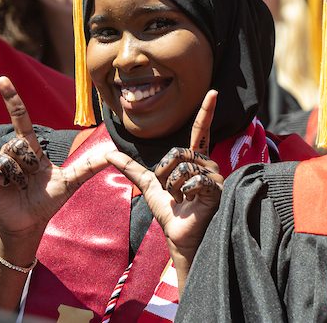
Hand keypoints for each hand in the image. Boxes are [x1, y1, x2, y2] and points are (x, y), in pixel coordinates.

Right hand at [0, 77, 110, 249]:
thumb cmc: (48, 200)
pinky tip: (4, 189)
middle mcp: (11, 150)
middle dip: (29, 164)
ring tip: (19, 187)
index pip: (20, 118)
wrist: (29, 222)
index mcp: (30, 148)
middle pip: (19, 143)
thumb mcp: (71, 181)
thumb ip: (89, 166)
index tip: (3, 79)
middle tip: (31, 180)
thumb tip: (113, 153)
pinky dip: (2, 182)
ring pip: (7, 158)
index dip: (12, 98)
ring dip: (17, 177)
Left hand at [106, 91, 223, 266]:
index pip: (199, 130)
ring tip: (180, 199)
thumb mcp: (146, 185)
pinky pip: (194, 180)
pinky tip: (189, 203)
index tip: (212, 92)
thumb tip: (109, 153)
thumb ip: (130, 168)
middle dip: (165, 173)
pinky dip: (184, 192)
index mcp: (193, 159)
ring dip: (173, 186)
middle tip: (171, 190)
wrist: (178, 234)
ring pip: (184, 167)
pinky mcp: (217, 188)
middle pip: (179, 152)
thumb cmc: (169, 211)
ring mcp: (215, 176)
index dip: (206, 111)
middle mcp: (207, 163)